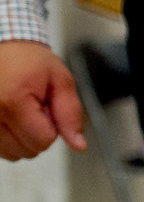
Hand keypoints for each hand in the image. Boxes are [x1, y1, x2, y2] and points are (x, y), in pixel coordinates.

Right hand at [0, 42, 85, 160]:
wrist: (4, 48)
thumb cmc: (29, 61)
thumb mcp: (61, 81)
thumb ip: (71, 114)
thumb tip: (78, 145)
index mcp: (12, 101)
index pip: (44, 141)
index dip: (53, 126)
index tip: (46, 107)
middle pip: (28, 150)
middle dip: (38, 132)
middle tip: (34, 106)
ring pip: (13, 153)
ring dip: (23, 137)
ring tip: (22, 111)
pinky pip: (0, 149)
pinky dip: (9, 138)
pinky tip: (10, 117)